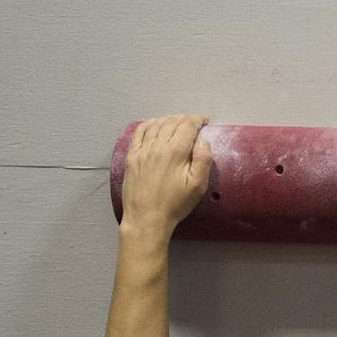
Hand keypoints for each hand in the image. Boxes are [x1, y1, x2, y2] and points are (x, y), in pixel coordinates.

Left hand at [119, 114, 211, 235]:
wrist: (146, 218)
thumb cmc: (175, 204)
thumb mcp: (198, 185)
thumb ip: (203, 159)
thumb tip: (203, 140)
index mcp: (176, 151)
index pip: (187, 125)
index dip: (198, 119)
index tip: (205, 122)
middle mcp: (157, 146)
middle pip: (172, 122)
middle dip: (186, 119)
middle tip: (194, 123)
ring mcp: (142, 150)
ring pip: (156, 125)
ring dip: (169, 119)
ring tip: (178, 122)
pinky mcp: (131, 156)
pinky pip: (139, 132)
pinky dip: (149, 124)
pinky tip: (155, 124)